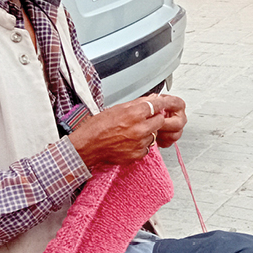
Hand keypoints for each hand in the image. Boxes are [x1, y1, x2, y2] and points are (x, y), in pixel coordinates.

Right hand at [69, 94, 184, 168]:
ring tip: (130, 132)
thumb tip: (151, 98)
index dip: (161, 104)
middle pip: (160, 121)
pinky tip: (128, 141)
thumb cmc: (97, 127)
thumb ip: (137, 104)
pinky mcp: (138, 154)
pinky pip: (147, 146)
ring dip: (147, 132)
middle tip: (143, 119)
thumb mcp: (117, 108)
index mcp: (134, 114)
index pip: (158, 105)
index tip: (164, 104)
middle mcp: (140, 128)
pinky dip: (141, 144)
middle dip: (154, 119)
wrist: (88, 146)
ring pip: (153, 134)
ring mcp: (140, 142)